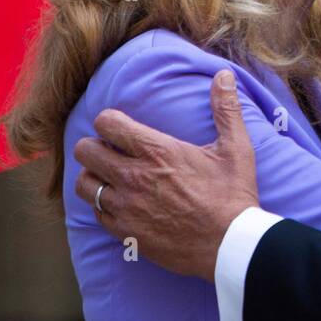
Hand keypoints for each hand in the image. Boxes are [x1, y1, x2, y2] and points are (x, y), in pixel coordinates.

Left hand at [71, 69, 257, 281]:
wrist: (230, 245)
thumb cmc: (233, 195)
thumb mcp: (236, 148)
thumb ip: (226, 109)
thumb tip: (224, 75)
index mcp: (157, 151)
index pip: (107, 122)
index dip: (110, 121)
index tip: (121, 127)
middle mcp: (134, 177)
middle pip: (84, 150)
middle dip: (95, 146)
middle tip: (111, 151)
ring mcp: (126, 207)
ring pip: (84, 183)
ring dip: (95, 177)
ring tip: (111, 177)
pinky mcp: (126, 233)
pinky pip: (97, 213)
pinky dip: (105, 206)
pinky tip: (122, 204)